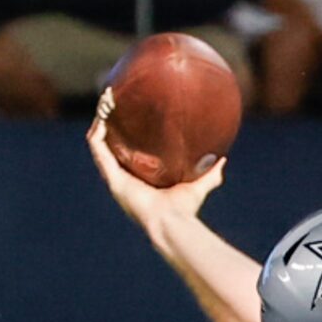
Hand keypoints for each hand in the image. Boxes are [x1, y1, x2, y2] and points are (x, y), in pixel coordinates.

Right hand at [86, 106, 228, 229]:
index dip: (123, 133)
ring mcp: (115, 177)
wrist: (172, 223)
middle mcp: (124, 176)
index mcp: (139, 177)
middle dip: (107, 120)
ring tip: (106, 100)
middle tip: (112, 98)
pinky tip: (103, 116)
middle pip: (109, 144)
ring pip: (99, 143)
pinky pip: (98, 150)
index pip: (126, 151)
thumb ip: (211, 174)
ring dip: (99, 121)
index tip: (127, 110)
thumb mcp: (199, 185)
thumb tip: (223, 159)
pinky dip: (98, 132)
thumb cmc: (184, 209)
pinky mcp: (112, 178)